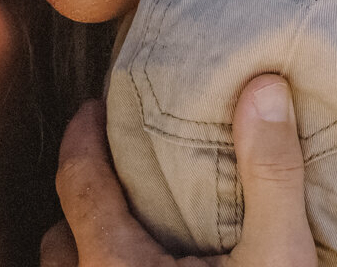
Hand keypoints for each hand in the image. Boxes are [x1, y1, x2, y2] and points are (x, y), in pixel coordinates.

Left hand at [41, 75, 313, 266]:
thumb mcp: (276, 254)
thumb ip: (269, 174)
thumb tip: (264, 87)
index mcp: (113, 263)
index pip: (77, 182)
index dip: (81, 139)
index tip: (92, 107)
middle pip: (60, 234)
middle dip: (82, 198)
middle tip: (118, 165)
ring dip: (88, 242)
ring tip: (129, 219)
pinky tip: (150, 262)